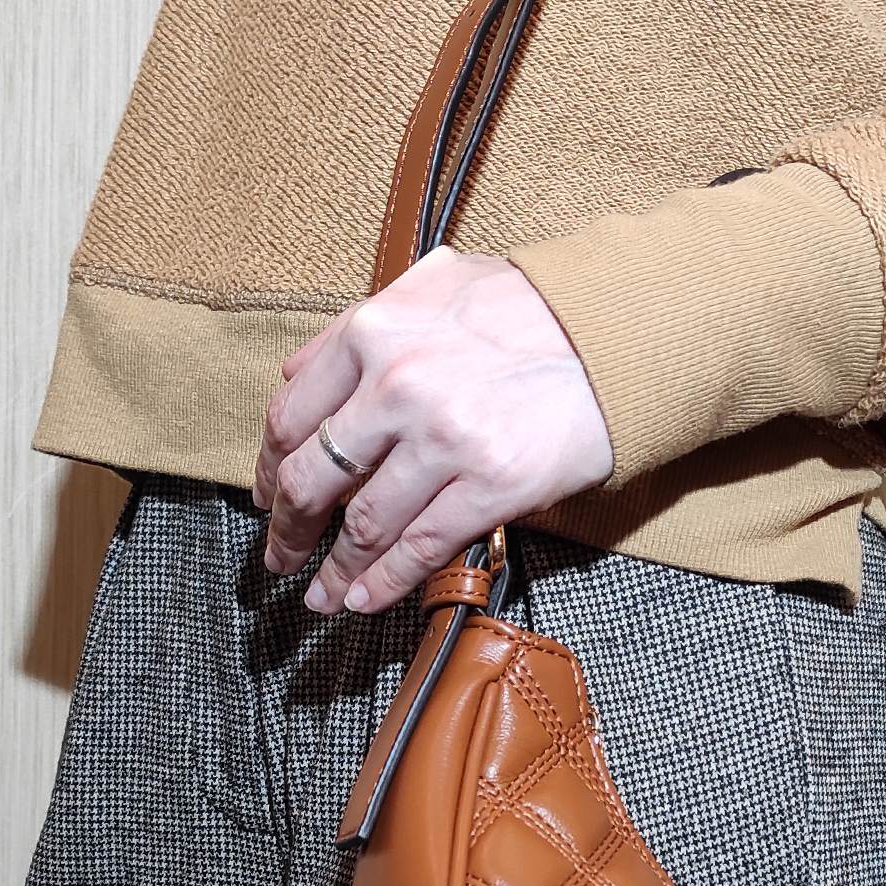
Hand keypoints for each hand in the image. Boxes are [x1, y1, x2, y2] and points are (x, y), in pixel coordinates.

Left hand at [252, 245, 614, 612]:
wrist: (618, 332)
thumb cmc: (529, 309)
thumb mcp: (431, 286)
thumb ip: (361, 326)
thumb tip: (298, 375)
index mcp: (374, 333)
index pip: (291, 415)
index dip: (268, 466)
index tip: (266, 495)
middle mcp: (398, 386)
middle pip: (312, 478)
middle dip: (288, 529)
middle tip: (282, 556)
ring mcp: (445, 440)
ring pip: (362, 523)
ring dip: (335, 570)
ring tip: (322, 595)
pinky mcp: (492, 485)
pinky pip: (420, 546)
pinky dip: (384, 580)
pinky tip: (366, 598)